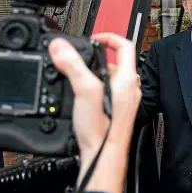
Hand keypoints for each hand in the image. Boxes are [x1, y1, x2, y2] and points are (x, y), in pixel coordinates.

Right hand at [49, 33, 140, 192]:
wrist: (104, 156)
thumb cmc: (102, 129)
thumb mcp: (84, 91)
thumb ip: (73, 66)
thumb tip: (61, 47)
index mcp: (127, 78)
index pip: (125, 45)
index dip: (109, 37)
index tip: (94, 38)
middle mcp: (130, 88)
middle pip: (117, 61)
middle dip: (97, 58)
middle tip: (82, 60)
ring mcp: (126, 100)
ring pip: (112, 77)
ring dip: (96, 74)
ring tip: (79, 78)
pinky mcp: (120, 111)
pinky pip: (110, 91)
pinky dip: (97, 88)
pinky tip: (84, 96)